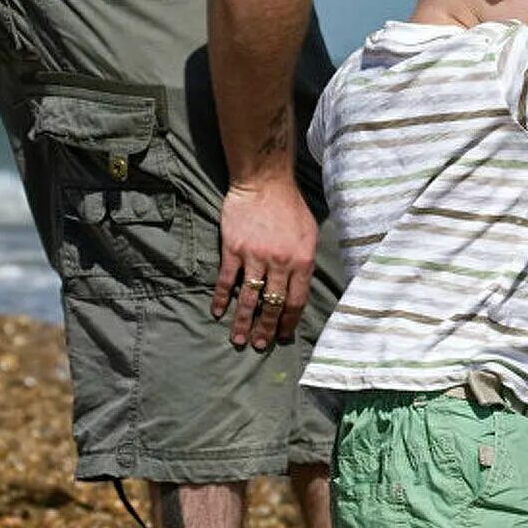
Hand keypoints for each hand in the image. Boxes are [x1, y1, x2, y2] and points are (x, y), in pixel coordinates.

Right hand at [212, 178, 317, 349]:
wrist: (264, 182)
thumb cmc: (290, 206)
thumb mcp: (309, 233)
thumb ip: (305, 261)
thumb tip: (301, 286)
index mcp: (302, 260)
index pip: (296, 300)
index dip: (289, 321)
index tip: (284, 336)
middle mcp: (280, 262)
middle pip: (273, 304)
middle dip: (266, 328)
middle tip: (260, 345)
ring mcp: (255, 256)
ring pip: (249, 298)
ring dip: (243, 321)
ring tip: (238, 339)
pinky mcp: (233, 249)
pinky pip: (227, 280)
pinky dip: (222, 298)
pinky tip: (218, 312)